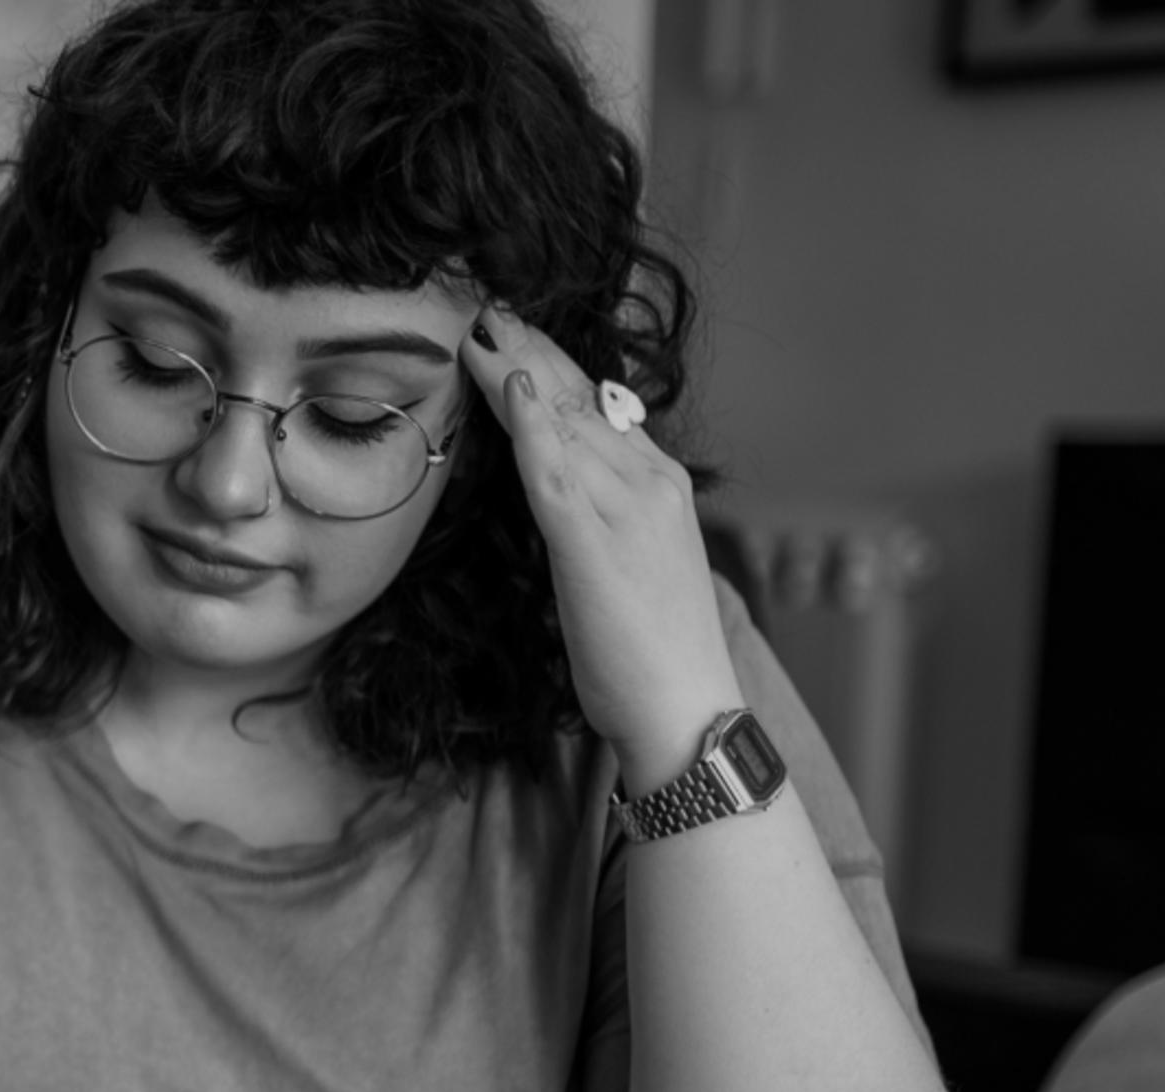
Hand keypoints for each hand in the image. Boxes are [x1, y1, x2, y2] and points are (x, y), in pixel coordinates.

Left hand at [457, 304, 744, 783]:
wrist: (687, 709)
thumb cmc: (654, 652)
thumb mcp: (630, 567)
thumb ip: (601, 519)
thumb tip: (560, 492)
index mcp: (659, 485)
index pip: (598, 408)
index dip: (553, 366)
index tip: (516, 334)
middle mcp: (649, 482)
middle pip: (579, 399)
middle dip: (532, 349)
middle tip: (487, 309)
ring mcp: (625, 509)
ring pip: (563, 422)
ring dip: (518, 370)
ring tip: (477, 330)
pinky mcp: (594, 544)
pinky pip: (555, 472)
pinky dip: (531, 425)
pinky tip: (509, 386)